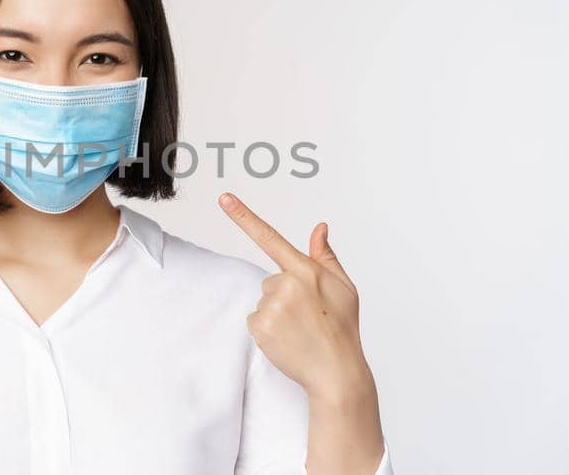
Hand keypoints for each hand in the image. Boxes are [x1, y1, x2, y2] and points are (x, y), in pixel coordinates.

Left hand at [218, 192, 372, 402]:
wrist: (335, 370)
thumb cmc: (342, 327)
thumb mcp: (344, 287)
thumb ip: (326, 256)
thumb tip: (319, 227)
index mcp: (306, 270)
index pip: (270, 237)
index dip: (244, 216)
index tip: (224, 198)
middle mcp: (286, 284)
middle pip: (271, 280)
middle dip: (284, 295)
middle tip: (307, 315)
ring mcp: (272, 306)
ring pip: (264, 301)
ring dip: (277, 313)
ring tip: (299, 329)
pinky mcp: (261, 326)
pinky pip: (255, 319)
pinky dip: (268, 329)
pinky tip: (287, 338)